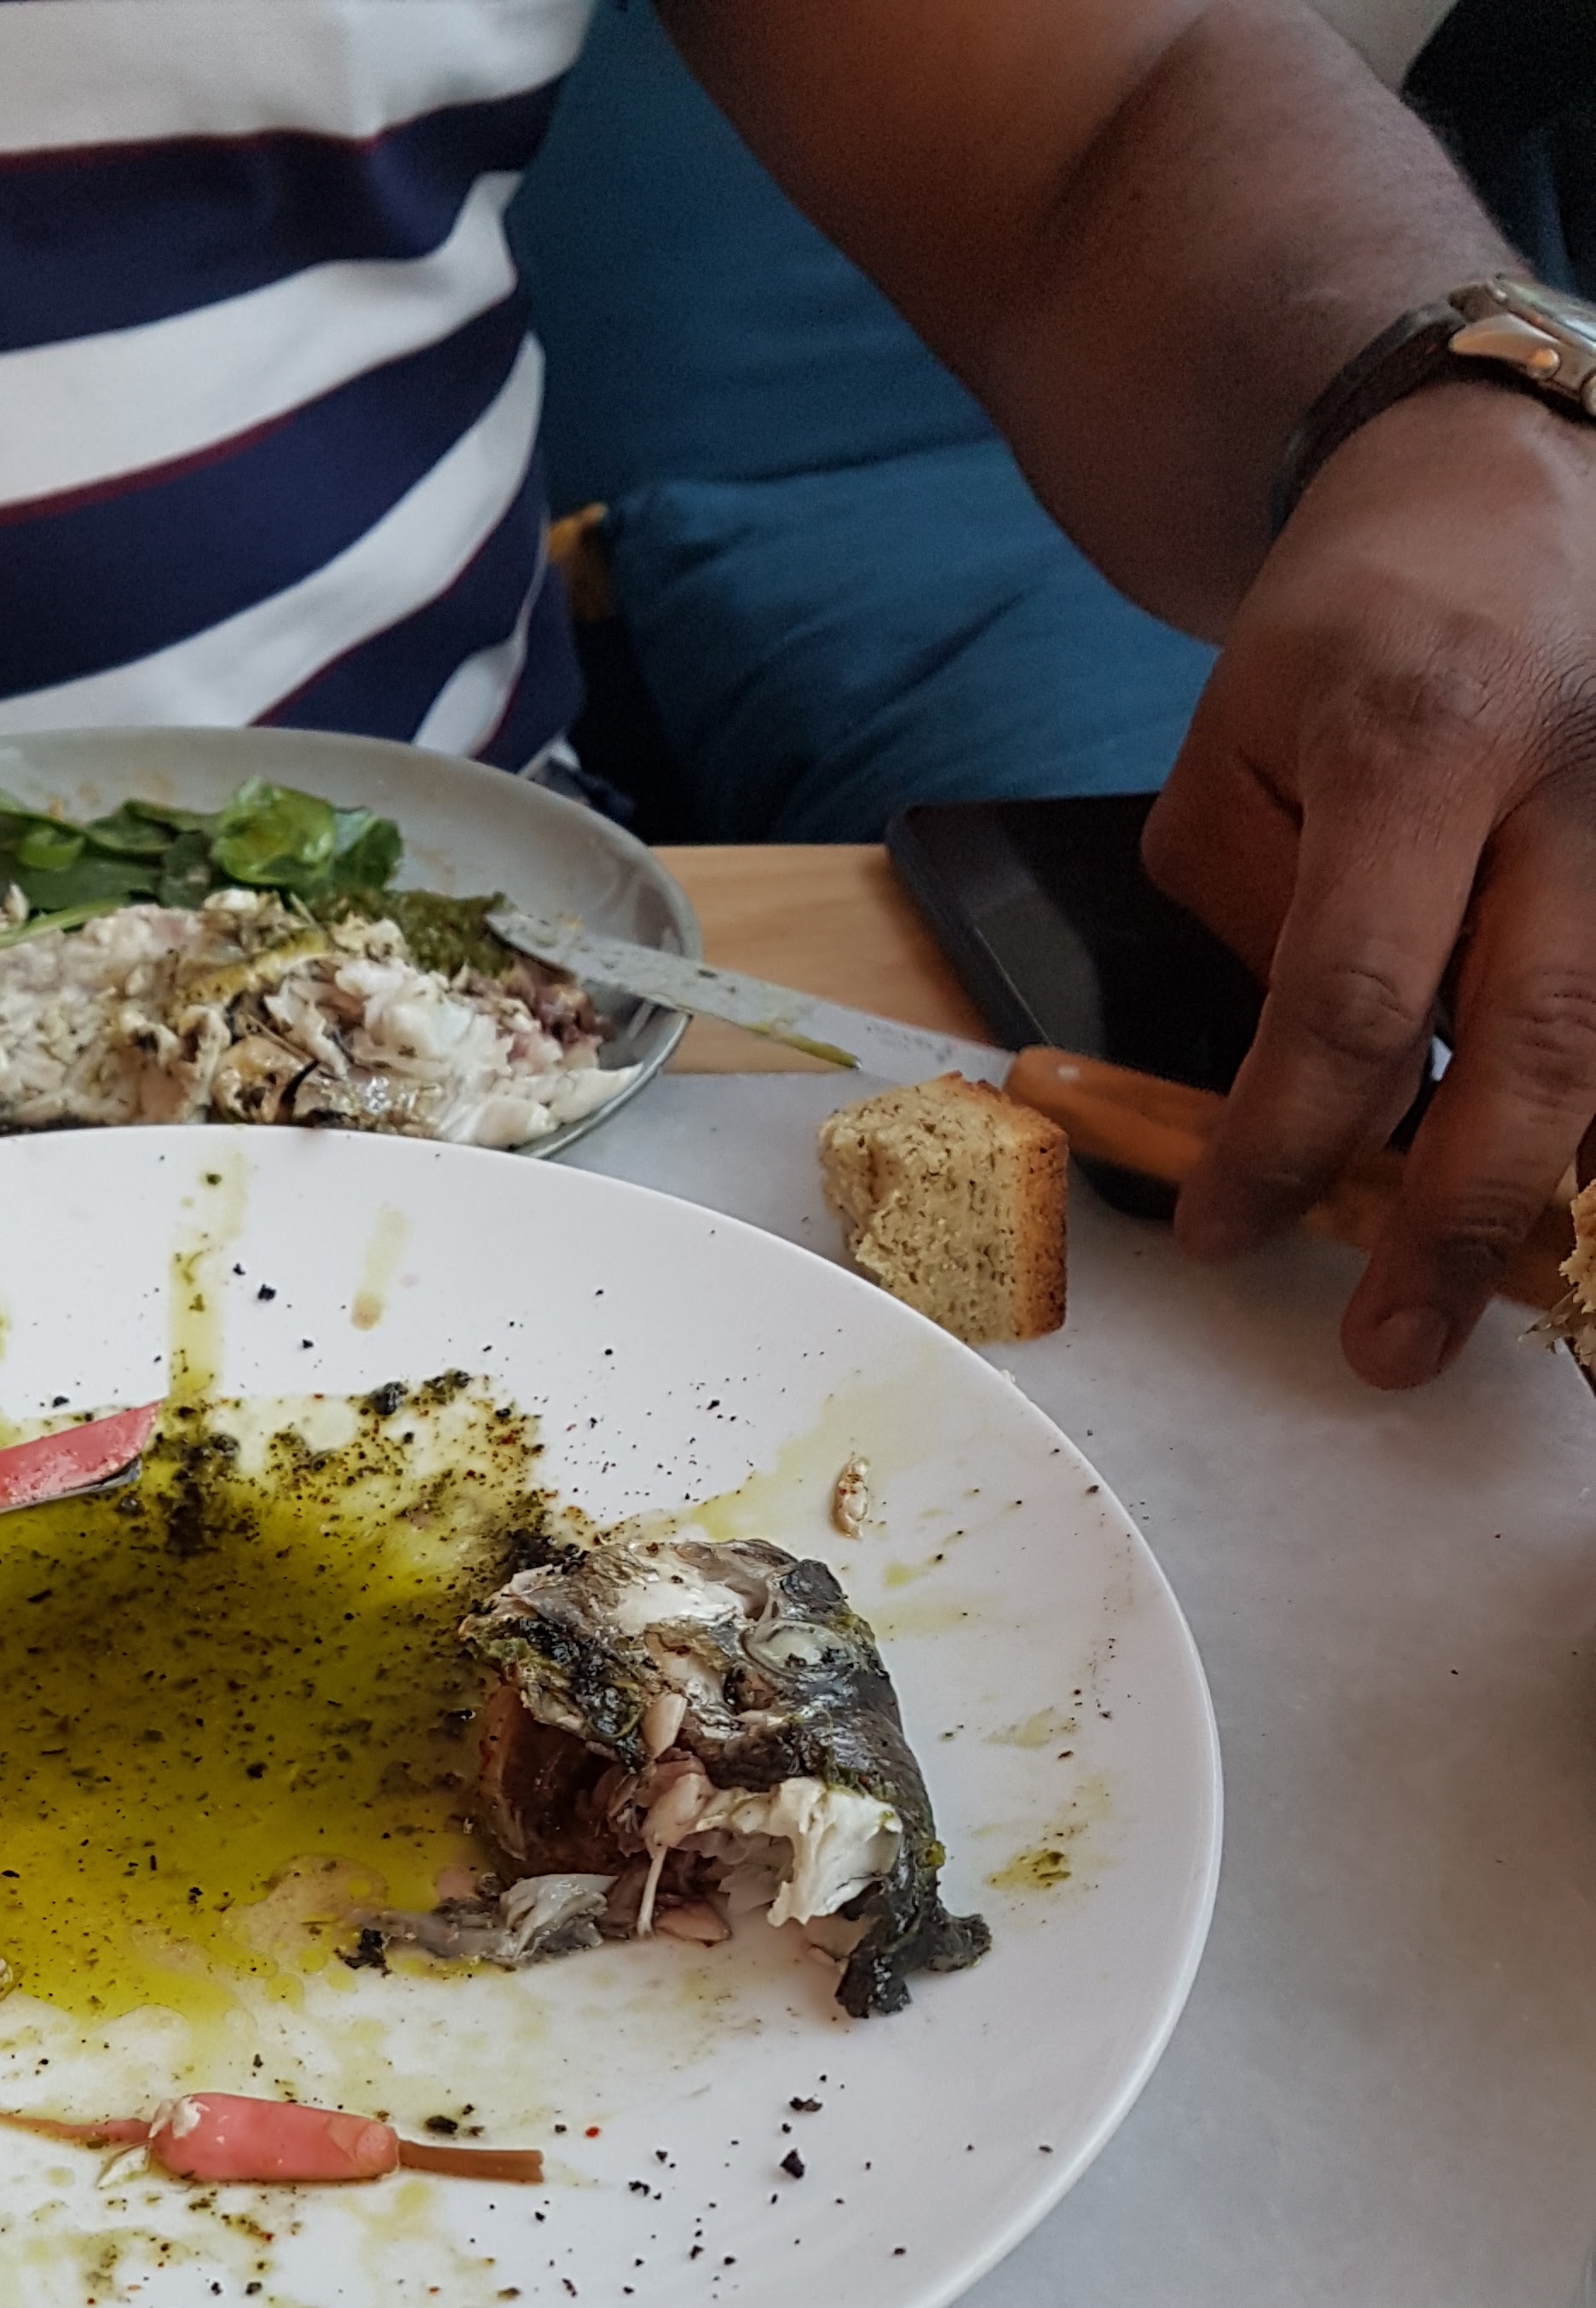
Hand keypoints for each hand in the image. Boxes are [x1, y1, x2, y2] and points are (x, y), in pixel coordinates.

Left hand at [1144, 383, 1595, 1388]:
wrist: (1492, 483)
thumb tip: (1319, 1099)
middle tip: (1395, 1347)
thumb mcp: (1231, 764)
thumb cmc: (1338, 640)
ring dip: (1555, 1189)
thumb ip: (1261, 930)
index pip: (1354, 995)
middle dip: (1463, 1217)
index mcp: (1423, 743)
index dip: (1288, 1139)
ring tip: (1489, 1307)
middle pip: (1542, 1039)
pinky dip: (1590, 1113)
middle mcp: (1577, 779)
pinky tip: (1556, 1203)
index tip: (1225, 1233)